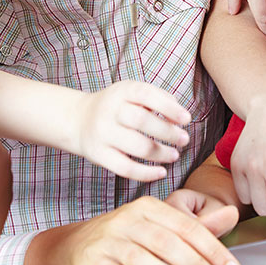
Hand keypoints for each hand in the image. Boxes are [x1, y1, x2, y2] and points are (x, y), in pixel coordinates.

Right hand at [62, 196, 241, 264]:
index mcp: (150, 207)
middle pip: (167, 242)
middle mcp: (130, 219)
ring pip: (144, 258)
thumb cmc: (127, 234)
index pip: (187, 227)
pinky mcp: (96, 260)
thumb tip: (232, 214)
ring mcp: (111, 239)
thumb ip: (196, 225)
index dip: (212, 248)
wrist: (78, 242)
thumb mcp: (160, 224)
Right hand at [76, 80, 191, 181]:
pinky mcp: (98, 154)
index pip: (146, 94)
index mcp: (121, 91)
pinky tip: (161, 172)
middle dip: (167, 132)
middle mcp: (109, 110)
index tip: (186, 119)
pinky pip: (125, 168)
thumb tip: (181, 117)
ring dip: (161, 153)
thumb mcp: (132, 93)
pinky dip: (146, 173)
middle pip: (142, 121)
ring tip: (174, 155)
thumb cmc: (117, 106)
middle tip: (184, 139)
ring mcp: (102, 133)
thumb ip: (158, 99)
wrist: (78, 119)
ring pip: (136, 146)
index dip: (169, 107)